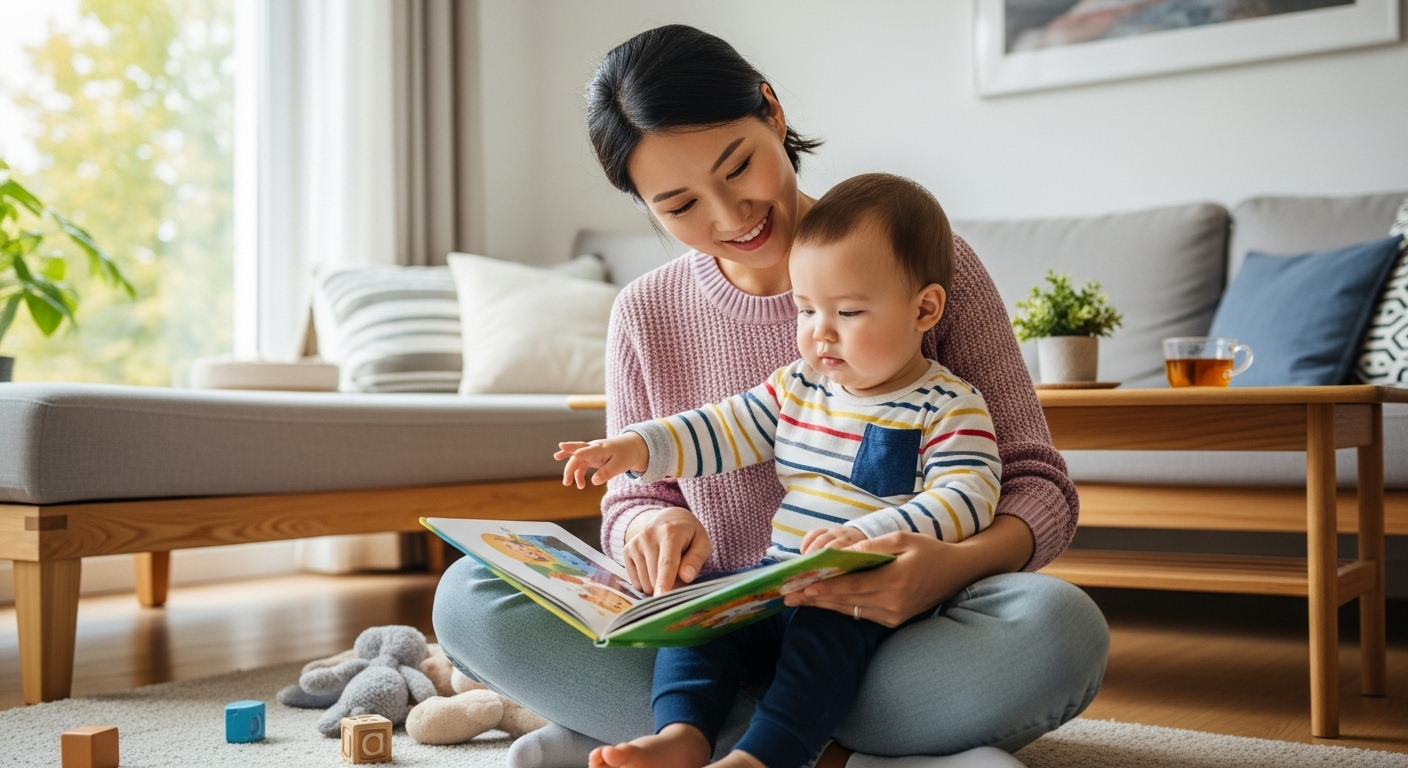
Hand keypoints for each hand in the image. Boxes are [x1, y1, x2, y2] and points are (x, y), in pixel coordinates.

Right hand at [555, 433, 648, 488]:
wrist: (630, 448)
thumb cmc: (624, 455)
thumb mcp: (619, 466)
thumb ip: (606, 473)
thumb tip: (594, 481)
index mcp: (601, 448)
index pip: (589, 449)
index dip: (582, 451)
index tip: (576, 453)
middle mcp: (593, 449)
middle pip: (577, 450)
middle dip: (567, 453)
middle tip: (556, 456)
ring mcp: (590, 453)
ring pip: (576, 459)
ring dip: (570, 470)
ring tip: (567, 483)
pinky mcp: (590, 458)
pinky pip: (580, 465)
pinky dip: (578, 475)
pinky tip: (581, 485)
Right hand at [622, 507, 711, 595]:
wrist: (668, 518)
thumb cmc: (689, 534)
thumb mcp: (702, 543)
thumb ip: (696, 560)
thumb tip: (686, 577)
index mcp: (670, 532)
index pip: (667, 562)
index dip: (665, 581)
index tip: (662, 596)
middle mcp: (648, 536)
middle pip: (655, 576)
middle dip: (669, 586)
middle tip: (680, 575)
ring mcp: (635, 543)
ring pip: (645, 582)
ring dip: (657, 585)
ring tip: (667, 569)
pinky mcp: (627, 551)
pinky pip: (636, 582)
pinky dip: (647, 583)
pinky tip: (655, 569)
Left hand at [781, 516, 1033, 626]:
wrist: (957, 573)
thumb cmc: (930, 551)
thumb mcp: (904, 539)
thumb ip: (874, 547)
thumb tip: (846, 553)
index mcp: (895, 581)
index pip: (852, 587)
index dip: (825, 588)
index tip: (802, 587)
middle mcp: (893, 604)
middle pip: (845, 602)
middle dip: (814, 598)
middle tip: (787, 596)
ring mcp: (894, 616)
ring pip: (850, 610)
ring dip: (823, 605)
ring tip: (797, 600)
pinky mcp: (894, 621)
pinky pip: (861, 614)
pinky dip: (840, 607)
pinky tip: (822, 601)